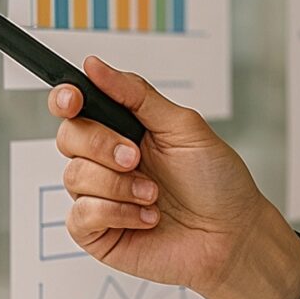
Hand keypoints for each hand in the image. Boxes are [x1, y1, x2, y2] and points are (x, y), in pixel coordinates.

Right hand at [49, 55, 299, 298]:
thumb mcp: (183, 127)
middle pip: (68, 138)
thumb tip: (94, 65)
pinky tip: (147, 218)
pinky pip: (81, 215)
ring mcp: (100, 197)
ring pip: (74, 177)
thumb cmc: (216, 182)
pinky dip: (117, 213)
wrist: (233, 234)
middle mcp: (106, 161)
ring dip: (119, 185)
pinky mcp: (98, 233)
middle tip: (136, 158)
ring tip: (154, 195)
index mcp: (123, 130)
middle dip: (102, 145)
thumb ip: (137, 94)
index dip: (66, 100)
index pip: (76, 108)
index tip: (73, 100)